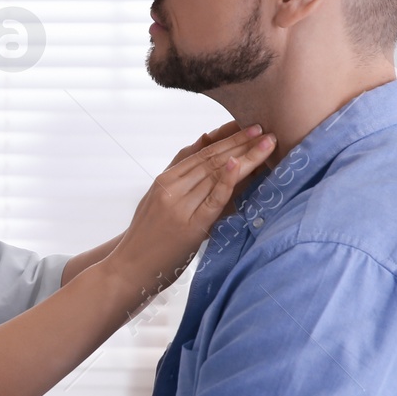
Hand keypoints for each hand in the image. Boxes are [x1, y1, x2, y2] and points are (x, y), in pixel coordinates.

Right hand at [105, 124, 273, 298]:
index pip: (200, 152)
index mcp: (163, 181)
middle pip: (210, 159)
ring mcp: (179, 206)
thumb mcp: (156, 202)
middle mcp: (170, 189)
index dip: (225, 137)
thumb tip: (206, 152)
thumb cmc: (147, 239)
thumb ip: (179, 180)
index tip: (245, 126)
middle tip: (263, 127)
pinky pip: (213, 199)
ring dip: (245, 156)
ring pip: (216, 174)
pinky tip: (240, 164)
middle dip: (239, 141)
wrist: (129, 269)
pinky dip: (228, 180)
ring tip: (267, 142)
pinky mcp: (190, 226)